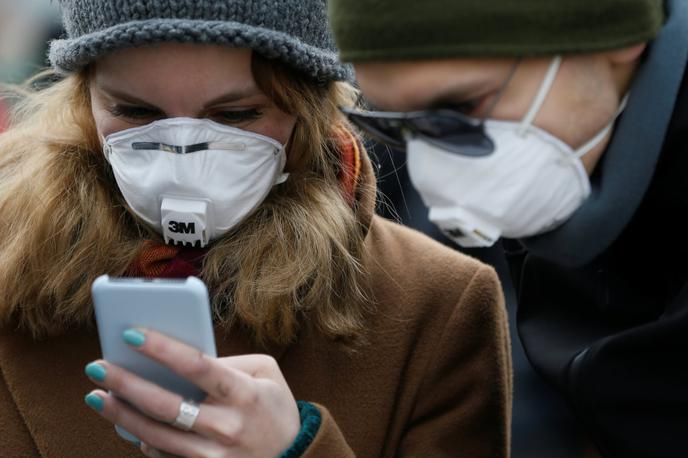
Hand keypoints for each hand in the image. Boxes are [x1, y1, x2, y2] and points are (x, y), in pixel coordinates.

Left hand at [83, 328, 300, 457]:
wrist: (294, 456)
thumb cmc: (273, 406)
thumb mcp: (266, 373)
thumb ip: (228, 362)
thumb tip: (179, 359)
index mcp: (246, 394)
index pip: (198, 367)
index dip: (162, 349)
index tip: (129, 333)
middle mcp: (228, 428)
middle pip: (166, 405)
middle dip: (126, 384)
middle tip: (97, 366)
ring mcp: (215, 457)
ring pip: (156, 436)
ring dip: (121, 415)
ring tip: (96, 395)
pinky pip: (163, 457)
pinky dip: (141, 438)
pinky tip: (125, 421)